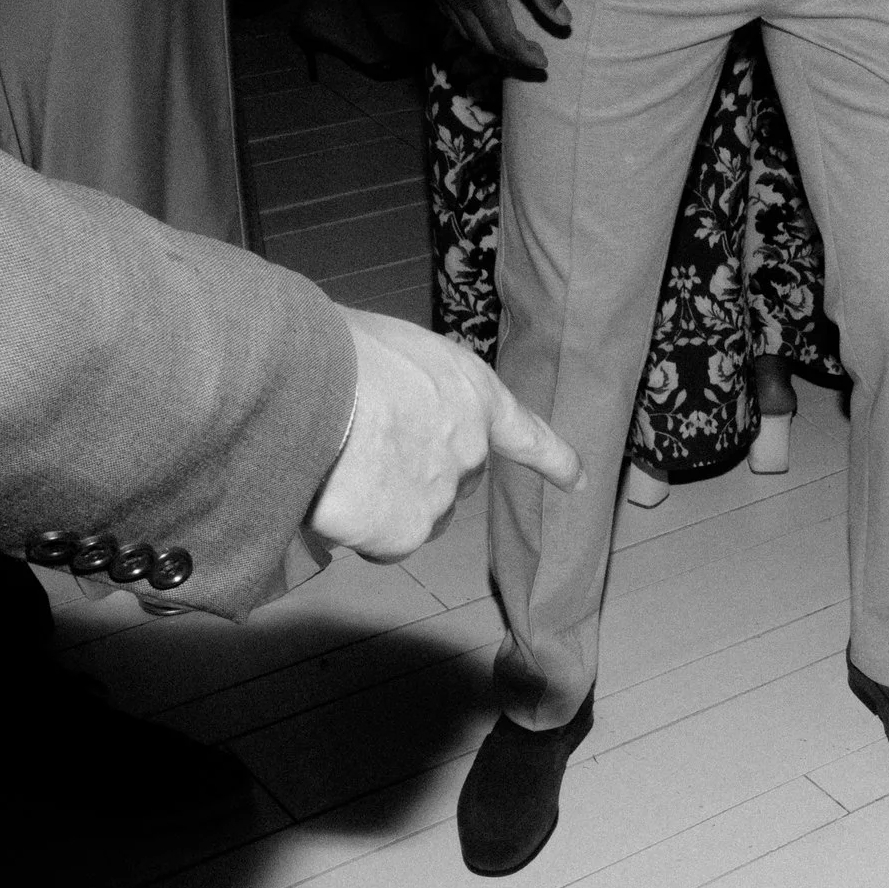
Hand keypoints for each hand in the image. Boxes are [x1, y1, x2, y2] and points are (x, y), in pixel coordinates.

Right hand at [307, 308, 582, 562]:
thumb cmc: (338, 349)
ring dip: (383, 501)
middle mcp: (470, 449)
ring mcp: (442, 494)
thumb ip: (410, 388)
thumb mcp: (391, 348)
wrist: (311, 387)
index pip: (526, 434)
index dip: (553, 459)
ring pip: (415, 513)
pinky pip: (380, 539)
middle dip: (417, 473)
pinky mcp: (407, 532)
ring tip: (336, 465)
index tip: (577, 481)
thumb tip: (384, 411)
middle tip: (363, 450)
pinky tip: (331, 493)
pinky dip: (355, 526)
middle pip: (453, 480)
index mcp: (473, 393)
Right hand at [431, 0, 569, 77]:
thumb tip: (564, 21)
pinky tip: (485, 20)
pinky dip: (471, 27)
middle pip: (484, 43)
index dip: (524, 56)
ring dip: (490, 43)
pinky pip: (451, 17)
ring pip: (465, 33)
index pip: (504, 41)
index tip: (542, 62)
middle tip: (533, 53)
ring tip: (513, 41)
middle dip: (510, 54)